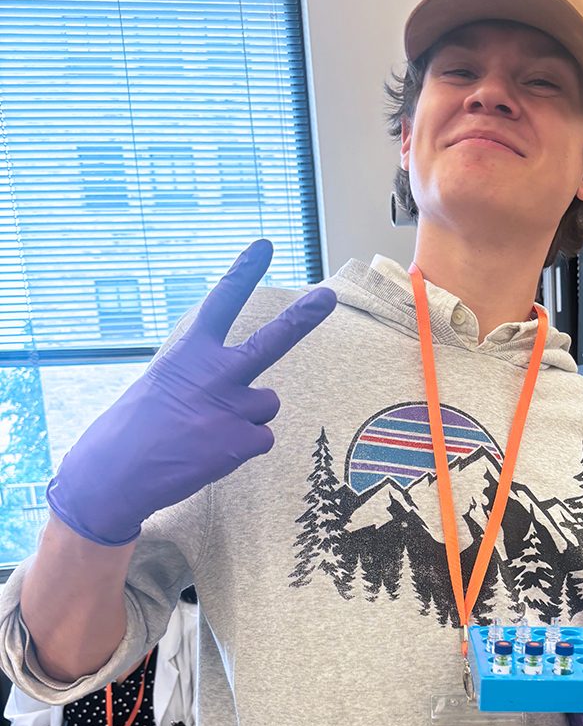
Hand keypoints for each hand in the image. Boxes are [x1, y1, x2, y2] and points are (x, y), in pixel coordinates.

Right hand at [47, 238, 336, 545]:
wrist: (112, 480)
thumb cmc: (132, 432)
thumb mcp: (161, 386)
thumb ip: (201, 376)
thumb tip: (240, 390)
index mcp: (188, 353)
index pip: (220, 303)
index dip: (244, 272)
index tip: (265, 245)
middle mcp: (214, 374)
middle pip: (271, 342)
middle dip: (302, 319)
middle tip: (326, 298)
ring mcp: (230, 407)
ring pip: (266, 404)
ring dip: (248, 418)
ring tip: (208, 432)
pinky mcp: (241, 442)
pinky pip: (262, 438)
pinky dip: (243, 448)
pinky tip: (211, 454)